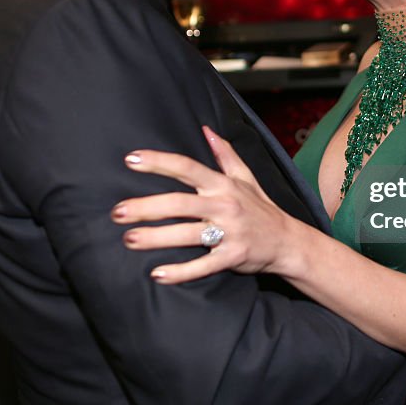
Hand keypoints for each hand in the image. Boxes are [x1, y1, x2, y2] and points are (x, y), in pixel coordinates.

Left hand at [112, 126, 307, 282]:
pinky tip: (157, 274)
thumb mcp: (246, 177)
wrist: (288, 241)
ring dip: (156, 238)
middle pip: (180, 203)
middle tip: (117, 212)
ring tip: (129, 240)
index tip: (131, 159)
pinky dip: (180, 272)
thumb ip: (225, 154)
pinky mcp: (233, 257)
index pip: (186, 167)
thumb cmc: (261, 208)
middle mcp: (225, 205)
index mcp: (222, 184)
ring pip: (187, 234)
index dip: (159, 162)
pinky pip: (203, 266)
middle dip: (147, 207)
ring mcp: (230, 232)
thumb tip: (207, 130)